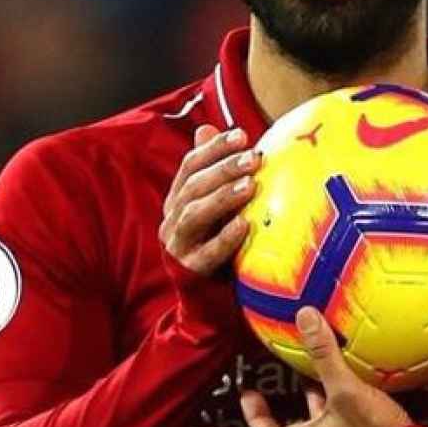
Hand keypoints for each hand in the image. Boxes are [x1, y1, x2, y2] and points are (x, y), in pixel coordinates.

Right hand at [160, 124, 260, 275]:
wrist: (207, 298)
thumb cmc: (218, 243)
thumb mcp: (218, 207)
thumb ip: (215, 172)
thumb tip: (209, 128)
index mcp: (178, 199)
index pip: (191, 165)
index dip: (214, 149)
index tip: (242, 135)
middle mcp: (172, 219)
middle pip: (193, 187)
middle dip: (223, 169)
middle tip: (254, 158)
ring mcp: (178, 245)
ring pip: (194, 216)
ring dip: (223, 198)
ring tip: (250, 185)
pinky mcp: (188, 272)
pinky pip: (206, 253)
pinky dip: (225, 238)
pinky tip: (245, 226)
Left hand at [182, 307, 412, 426]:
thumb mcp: (346, 392)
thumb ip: (324, 355)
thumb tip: (304, 314)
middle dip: (257, 414)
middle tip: (248, 389)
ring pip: (298, 425)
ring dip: (291, 403)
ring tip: (288, 373)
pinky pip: (325, 417)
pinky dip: (321, 398)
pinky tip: (331, 376)